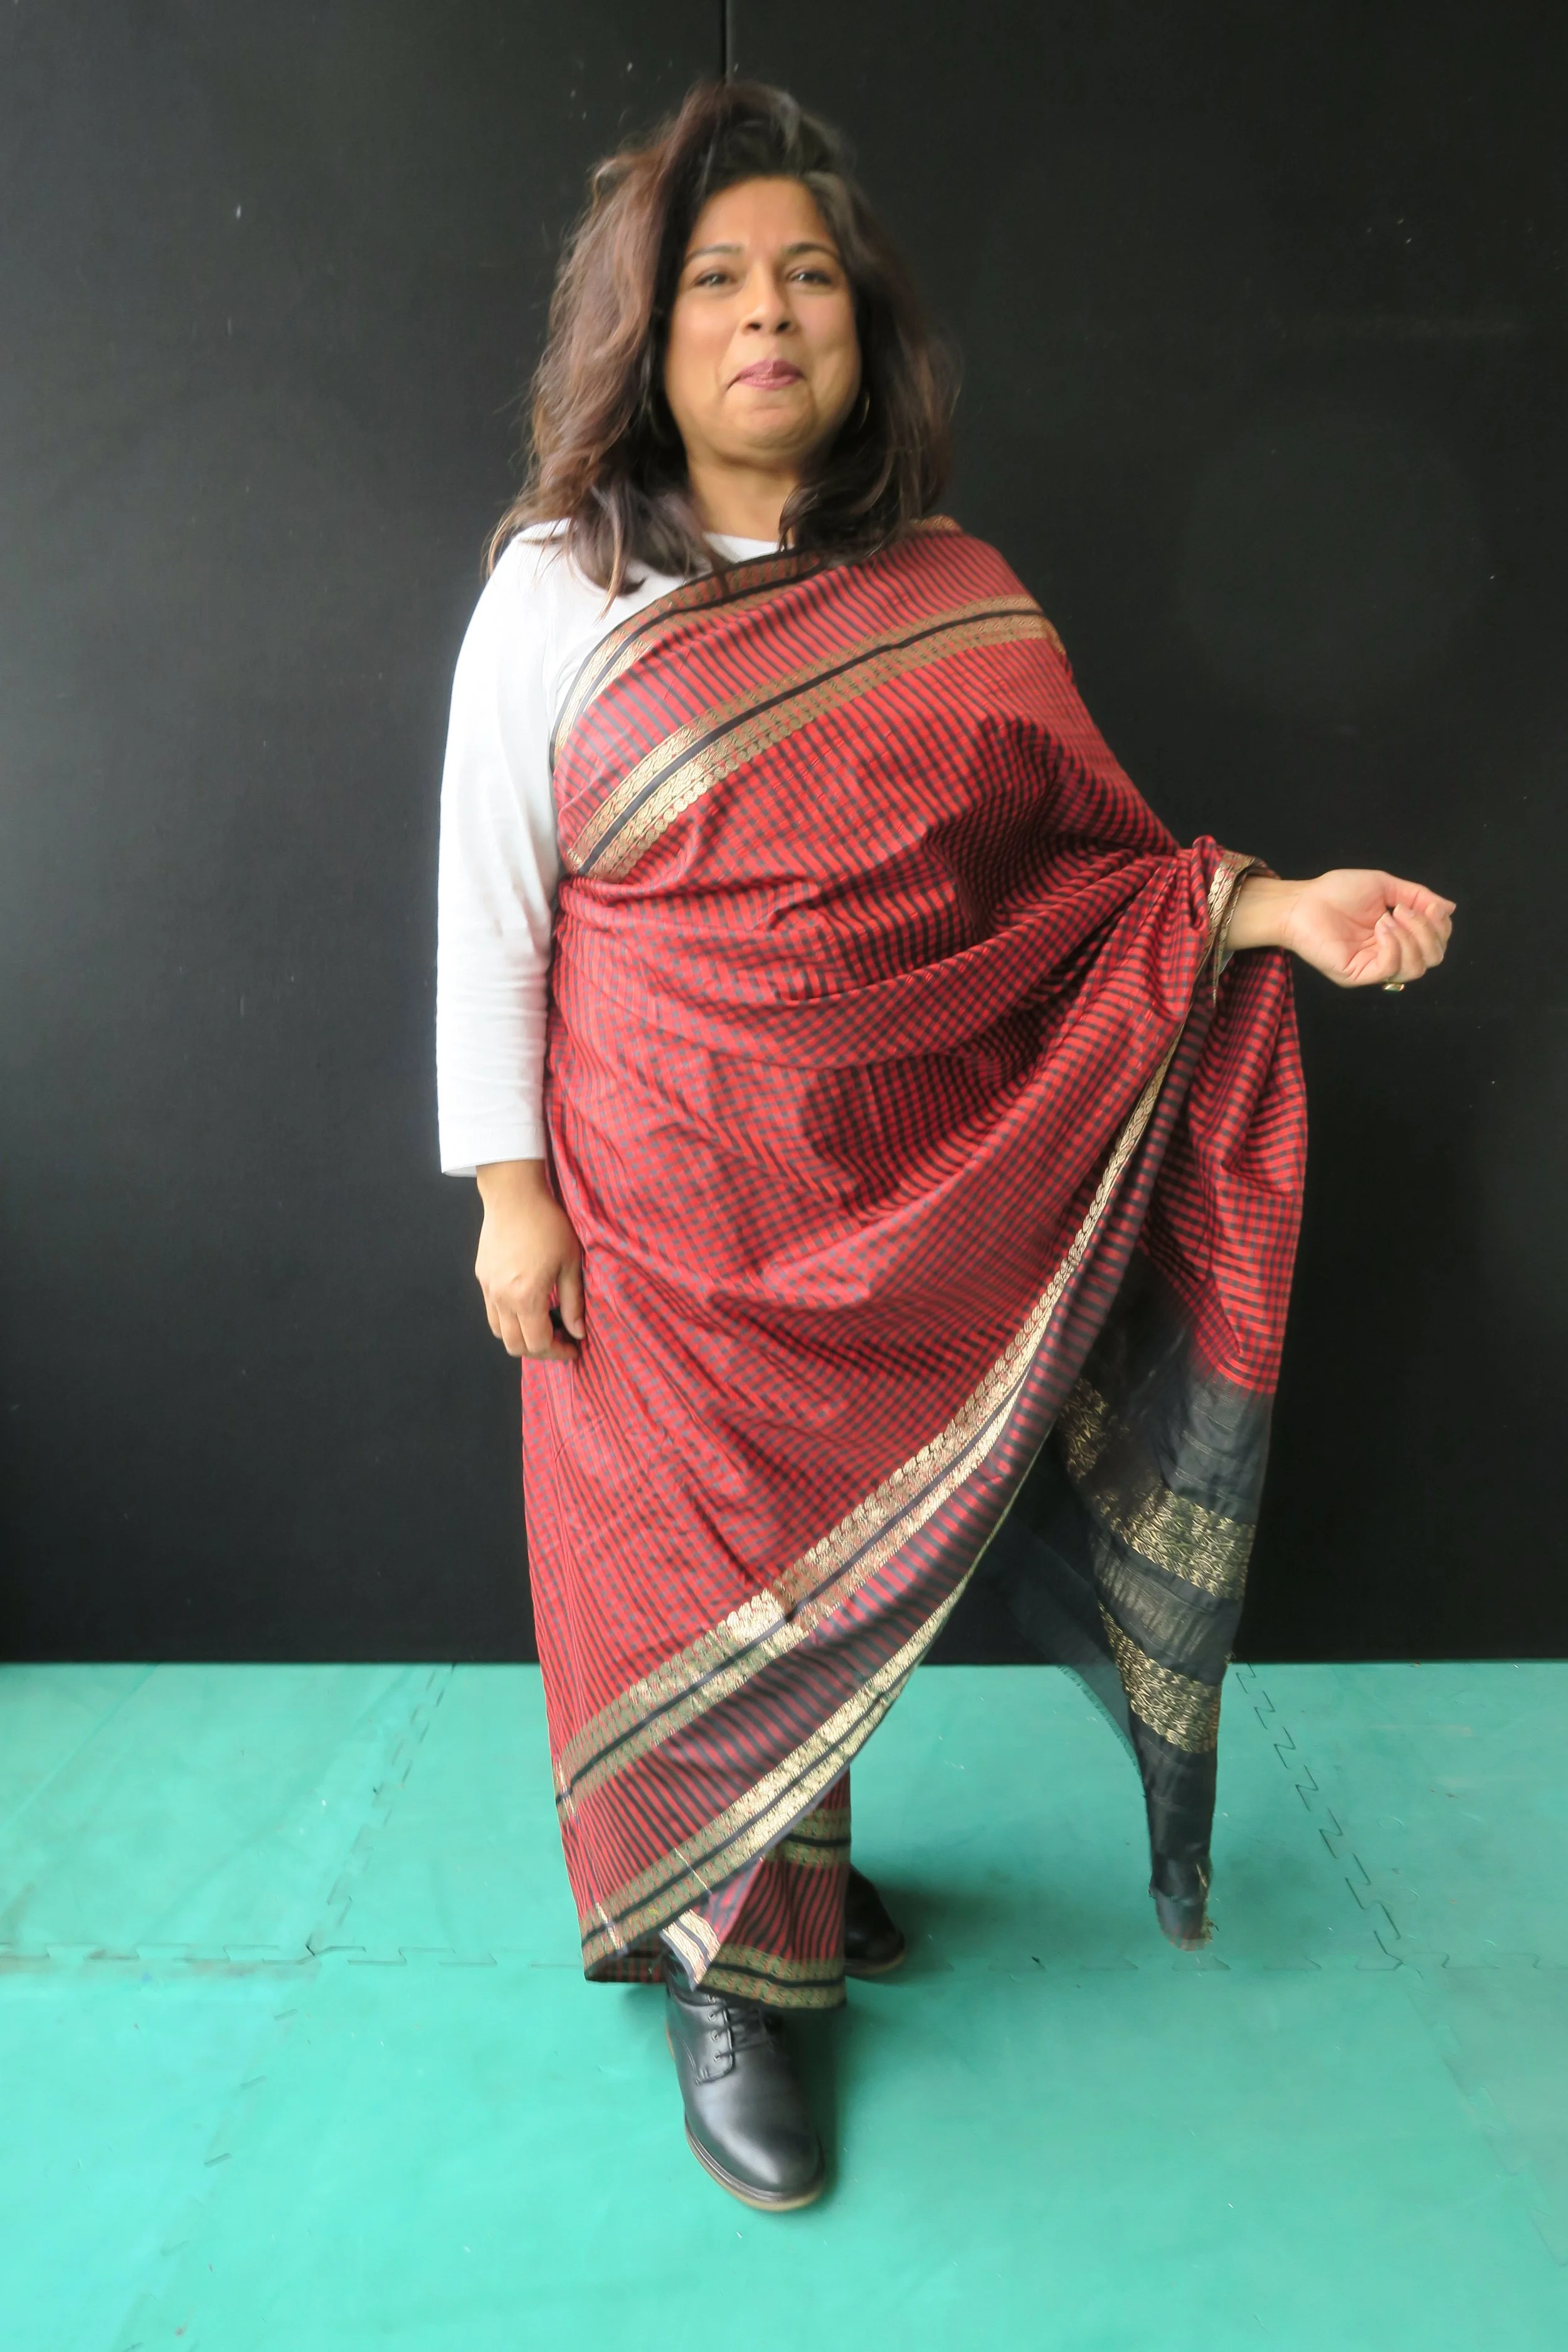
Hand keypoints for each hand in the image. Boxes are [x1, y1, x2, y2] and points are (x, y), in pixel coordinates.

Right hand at [473, 1160, 585, 1361]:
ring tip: (543, 1323)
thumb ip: (574, 1302)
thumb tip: (578, 1332)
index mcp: (526, 1297)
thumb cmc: (548, 1224)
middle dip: (540, 1350)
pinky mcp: (482, 1278)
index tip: (574, 1347)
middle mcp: (502, 1299)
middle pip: (515, 1346)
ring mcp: (488, 1289)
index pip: (538, 1344)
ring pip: (499, 1332)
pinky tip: (527, 1305)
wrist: (514, 1195)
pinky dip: (508, 1319)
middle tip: (560, 1339)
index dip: (558, 1352)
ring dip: (521, 1337)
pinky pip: (492, 1312)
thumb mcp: (571, 1263)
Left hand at [1229, 869, 1454, 987]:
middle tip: (1405, 909)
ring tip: (1389, 916)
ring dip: (1411, 937)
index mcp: (1399, 936)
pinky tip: (1382, 926)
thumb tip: (1449, 908)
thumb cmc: (1338, 892)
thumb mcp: (1386, 886)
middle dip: (1429, 930)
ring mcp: (1374, 967)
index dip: (1440, 925)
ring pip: (1417, 967)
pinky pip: (1391, 969)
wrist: (1302, 902)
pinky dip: (1394, 945)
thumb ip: (1418, 896)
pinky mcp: (1358, 975)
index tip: (1428, 904)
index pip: (1437, 942)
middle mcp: (1390, 954)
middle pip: (1433, 957)